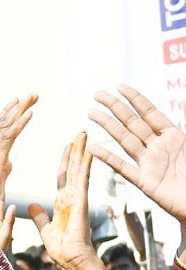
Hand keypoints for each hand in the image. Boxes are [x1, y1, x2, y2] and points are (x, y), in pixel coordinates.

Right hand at [0, 94, 37, 223]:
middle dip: (17, 107)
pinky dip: (20, 123)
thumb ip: (3, 168)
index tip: (18, 103)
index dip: (8, 115)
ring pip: (7, 125)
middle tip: (29, 94)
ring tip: (32, 96)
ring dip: (20, 109)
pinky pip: (10, 137)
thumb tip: (8, 163)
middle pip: (3, 122)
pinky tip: (31, 113)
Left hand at [29, 132, 93, 269]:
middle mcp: (72, 197)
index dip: (64, 162)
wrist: (70, 258)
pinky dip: (86, 166)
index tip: (66, 147)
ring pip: (80, 169)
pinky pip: (83, 180)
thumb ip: (40, 216)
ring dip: (82, 151)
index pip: (63, 177)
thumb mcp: (45, 229)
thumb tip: (32, 205)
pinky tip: (88, 152)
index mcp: (63, 202)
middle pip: (73, 168)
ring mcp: (78, 198)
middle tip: (79, 132)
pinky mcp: (81, 202)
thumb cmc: (61, 248)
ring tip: (84, 133)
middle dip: (75, 150)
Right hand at [89, 85, 185, 220]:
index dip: (135, 99)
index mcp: (174, 136)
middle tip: (98, 95)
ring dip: (108, 126)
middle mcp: (158, 147)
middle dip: (115, 108)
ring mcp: (149, 164)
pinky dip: (108, 158)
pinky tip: (94, 148)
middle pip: (132, 123)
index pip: (150, 113)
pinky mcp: (144, 182)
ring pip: (125, 140)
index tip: (120, 87)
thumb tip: (185, 99)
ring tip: (92, 114)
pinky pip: (123, 167)